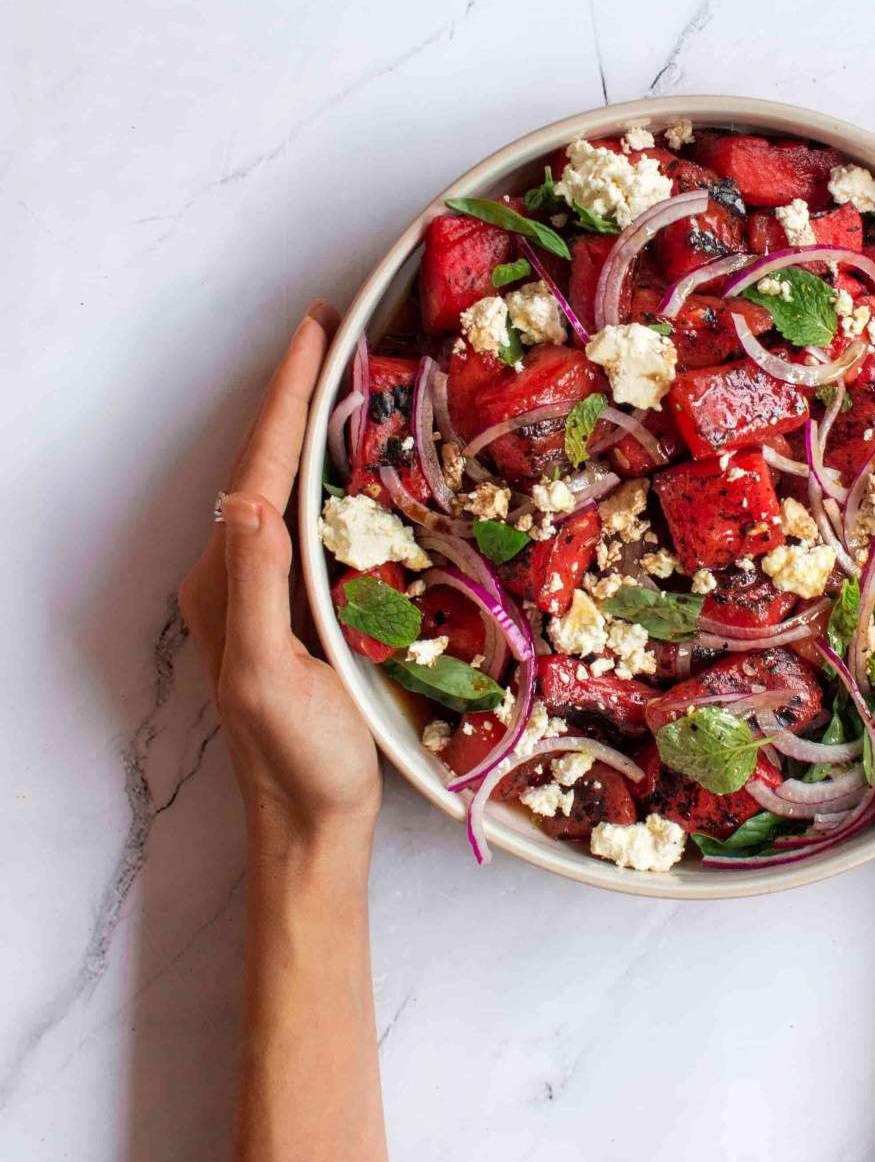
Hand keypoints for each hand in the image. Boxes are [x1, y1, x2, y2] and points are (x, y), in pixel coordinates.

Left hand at [179, 304, 381, 844]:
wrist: (312, 828)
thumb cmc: (299, 763)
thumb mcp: (274, 679)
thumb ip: (258, 591)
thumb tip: (252, 503)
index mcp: (227, 581)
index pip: (258, 469)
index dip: (288, 397)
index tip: (317, 332)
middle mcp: (236, 575)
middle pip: (265, 464)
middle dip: (296, 395)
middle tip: (336, 333)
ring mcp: (264, 593)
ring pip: (285, 488)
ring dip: (312, 428)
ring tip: (348, 376)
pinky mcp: (296, 610)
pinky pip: (308, 521)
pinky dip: (329, 474)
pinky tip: (361, 462)